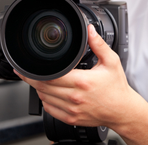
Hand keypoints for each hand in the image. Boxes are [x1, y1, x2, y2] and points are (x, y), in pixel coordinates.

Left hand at [14, 24, 132, 129]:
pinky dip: (44, 100)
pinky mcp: (71, 118)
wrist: (122, 110)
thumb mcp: (111, 62)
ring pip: (44, 98)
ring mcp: (72, 109)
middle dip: (30, 79)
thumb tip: (90, 30)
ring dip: (38, 88)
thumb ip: (99, 44)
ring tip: (37, 79)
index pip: (51, 76)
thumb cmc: (116, 87)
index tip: (25, 67)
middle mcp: (75, 97)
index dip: (34, 72)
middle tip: (25, 71)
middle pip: (43, 87)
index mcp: (83, 81)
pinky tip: (47, 93)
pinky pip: (50, 110)